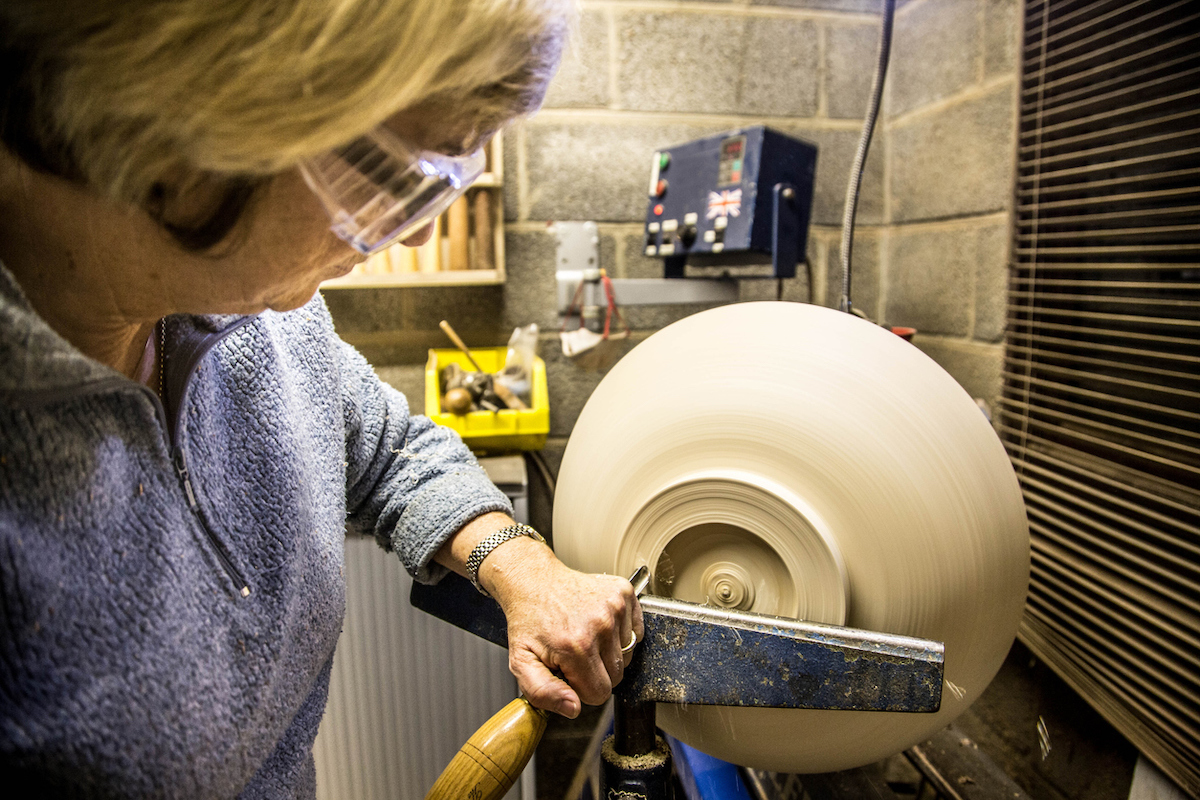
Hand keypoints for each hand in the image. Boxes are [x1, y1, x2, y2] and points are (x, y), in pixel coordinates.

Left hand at [485, 541, 642, 718]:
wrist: (534, 581)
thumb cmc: (529, 620)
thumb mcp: (521, 662)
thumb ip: (543, 692)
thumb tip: (573, 708)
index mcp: (576, 645)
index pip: (600, 693)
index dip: (583, 688)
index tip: (569, 671)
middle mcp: (601, 624)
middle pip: (617, 676)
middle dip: (596, 671)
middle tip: (574, 653)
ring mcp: (615, 606)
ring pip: (628, 655)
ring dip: (609, 652)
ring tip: (585, 635)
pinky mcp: (624, 593)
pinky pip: (636, 632)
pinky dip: (620, 633)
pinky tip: (598, 624)